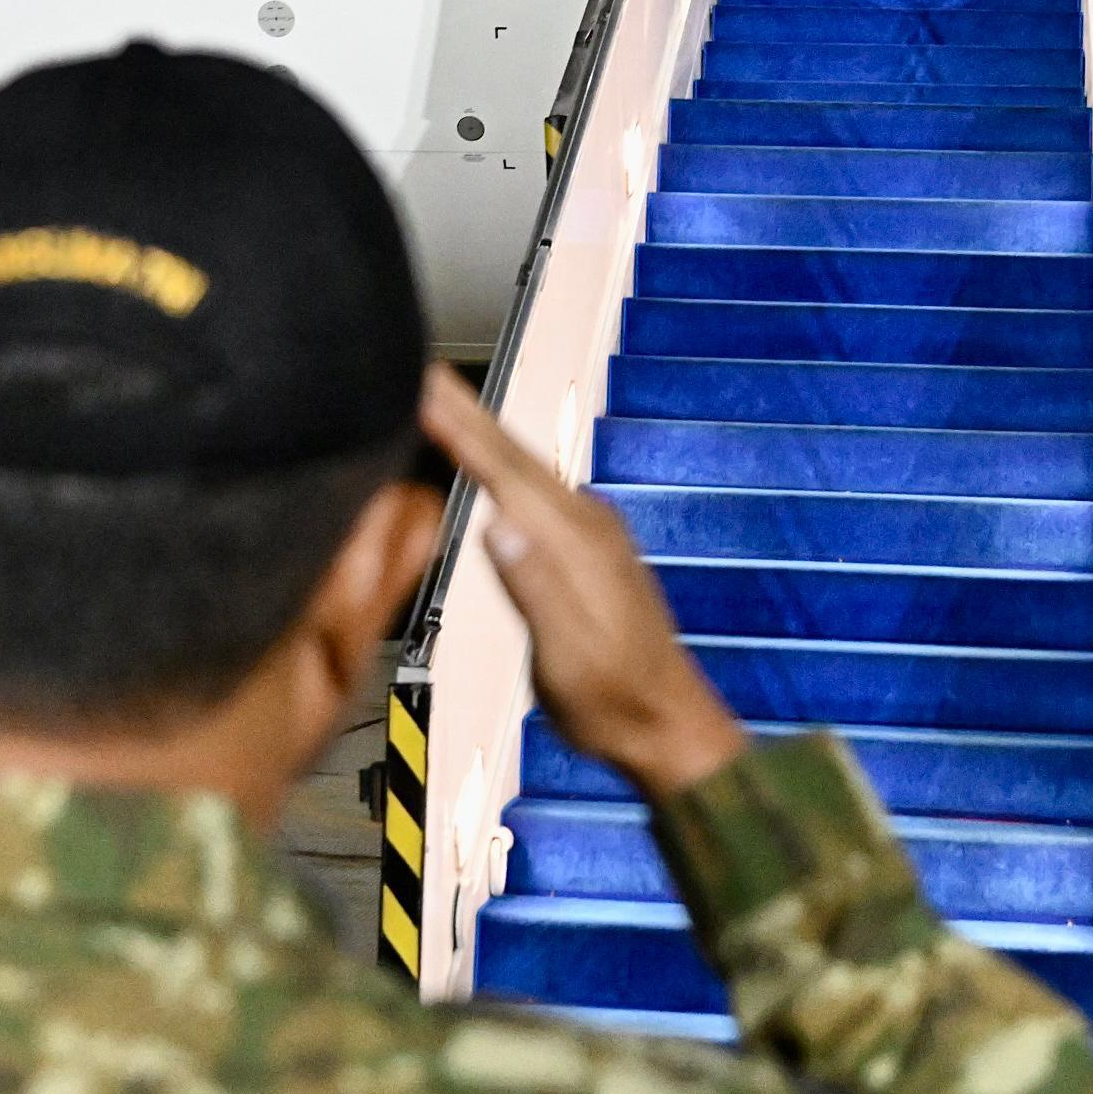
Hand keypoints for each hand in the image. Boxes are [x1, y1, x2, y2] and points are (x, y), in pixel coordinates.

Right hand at [421, 366, 743, 799]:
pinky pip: (539, 491)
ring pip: (527, 469)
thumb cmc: (615, 702)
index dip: (462, 428)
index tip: (425, 385)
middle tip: (424, 369)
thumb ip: (535, 590)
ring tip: (445, 402)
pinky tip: (492, 466)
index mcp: (575, 545)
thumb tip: (498, 526)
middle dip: (468, 412)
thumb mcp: (568, 658)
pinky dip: (505, 466)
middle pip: (516, 457)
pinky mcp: (591, 551)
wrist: (668, 725)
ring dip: (484, 433)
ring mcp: (593, 535)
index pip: (507, 472)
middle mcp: (588, 526)